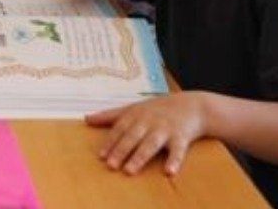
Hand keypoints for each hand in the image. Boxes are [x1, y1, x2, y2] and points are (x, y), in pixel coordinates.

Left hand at [85, 92, 208, 175]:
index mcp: (136, 115)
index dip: (110, 142)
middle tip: (111, 165)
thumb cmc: (157, 109)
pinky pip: (178, 151)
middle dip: (121, 150)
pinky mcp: (181, 137)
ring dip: (140, 157)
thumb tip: (86, 119)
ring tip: (130, 170)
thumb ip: (110, 115)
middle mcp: (149, 121)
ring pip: (151, 144)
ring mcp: (165, 129)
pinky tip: (169, 172)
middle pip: (133, 137)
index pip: (120, 129)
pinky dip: (174, 161)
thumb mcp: (133, 108)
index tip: (101, 156)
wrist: (192, 105)